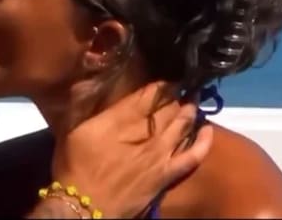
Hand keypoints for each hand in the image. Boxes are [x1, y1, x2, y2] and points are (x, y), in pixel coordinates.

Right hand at [50, 82, 212, 217]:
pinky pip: (193, 155)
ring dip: (189, 109)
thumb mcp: (74, 129)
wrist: (85, 206)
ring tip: (193, 98)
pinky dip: (204, 141)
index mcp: (122, 117)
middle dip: (175, 93)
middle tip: (181, 85)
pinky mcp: (168, 173)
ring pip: (182, 123)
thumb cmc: (74, 167)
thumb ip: (85, 106)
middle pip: (169, 105)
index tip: (166, 76)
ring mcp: (161, 152)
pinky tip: (208, 129)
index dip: (161, 82)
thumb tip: (89, 83)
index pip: (149, 92)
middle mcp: (146, 131)